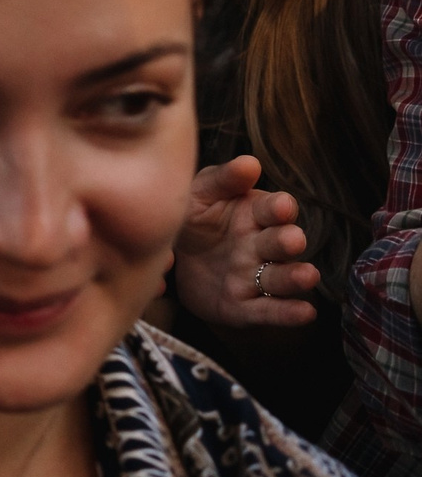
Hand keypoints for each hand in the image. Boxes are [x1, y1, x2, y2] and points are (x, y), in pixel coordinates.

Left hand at [174, 156, 320, 327]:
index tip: (281, 207)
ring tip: (308, 276)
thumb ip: (222, 179)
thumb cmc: (195, 219)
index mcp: (253, 214)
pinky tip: (305, 312)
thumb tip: (249, 163)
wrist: (168, 258)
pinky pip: (267, 310)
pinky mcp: (244, 307)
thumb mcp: (200, 193)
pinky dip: (286, 313)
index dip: (278, 208)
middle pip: (280, 242)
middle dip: (288, 241)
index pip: (273, 209)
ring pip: (280, 277)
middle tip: (292, 240)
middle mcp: (261, 246)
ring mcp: (255, 277)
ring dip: (294, 277)